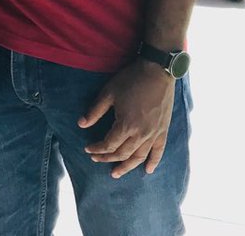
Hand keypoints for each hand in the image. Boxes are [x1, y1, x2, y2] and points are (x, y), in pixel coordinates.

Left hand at [80, 60, 174, 177]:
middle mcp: (141, 134)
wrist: (157, 71)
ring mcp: (154, 134)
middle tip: (96, 159)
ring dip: (126, 166)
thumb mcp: (108, 93)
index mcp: (126, 125)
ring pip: (139, 157)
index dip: (97, 149)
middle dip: (107, 158)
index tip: (88, 148)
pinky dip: (153, 162)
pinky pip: (159, 151)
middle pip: (122, 153)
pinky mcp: (163, 130)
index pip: (109, 145)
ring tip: (116, 173)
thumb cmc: (131, 80)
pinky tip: (147, 170)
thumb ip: (95, 111)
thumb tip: (81, 124)